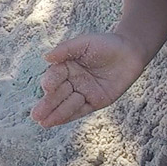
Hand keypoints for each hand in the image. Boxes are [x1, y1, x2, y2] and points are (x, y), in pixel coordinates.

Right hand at [30, 32, 146, 127]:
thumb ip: (66, 49)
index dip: (50, 82)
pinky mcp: (95, 101)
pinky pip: (80, 110)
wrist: (131, 51)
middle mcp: (72, 81)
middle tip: (36, 115)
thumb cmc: (106, 44)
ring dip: (55, 114)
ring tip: (43, 122)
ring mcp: (83, 92)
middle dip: (47, 105)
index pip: (54, 76)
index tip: (48, 86)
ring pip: (66, 104)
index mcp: (66, 66)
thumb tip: (46, 57)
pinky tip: (55, 122)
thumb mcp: (85, 42)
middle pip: (57, 94)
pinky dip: (68, 116)